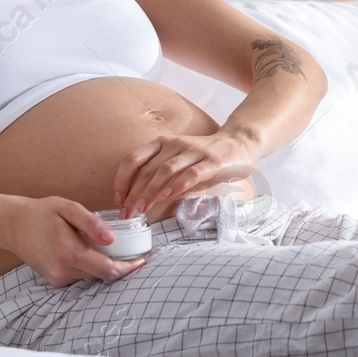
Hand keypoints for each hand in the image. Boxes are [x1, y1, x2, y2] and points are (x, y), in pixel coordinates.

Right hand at [2, 196, 144, 287]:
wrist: (13, 225)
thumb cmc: (42, 213)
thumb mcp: (68, 208)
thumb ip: (91, 223)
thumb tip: (112, 239)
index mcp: (69, 254)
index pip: (107, 270)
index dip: (127, 268)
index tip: (142, 260)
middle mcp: (63, 271)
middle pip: (102, 275)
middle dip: (119, 266)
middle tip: (132, 252)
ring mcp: (58, 278)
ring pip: (92, 277)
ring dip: (105, 266)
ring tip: (111, 249)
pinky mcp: (55, 280)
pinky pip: (81, 276)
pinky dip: (90, 267)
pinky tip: (90, 252)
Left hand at [114, 130, 258, 218]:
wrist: (238, 142)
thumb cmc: (204, 157)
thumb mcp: (178, 161)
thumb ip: (160, 175)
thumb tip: (137, 200)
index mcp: (162, 143)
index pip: (133, 158)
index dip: (122, 180)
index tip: (119, 199)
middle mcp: (175, 144)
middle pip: (147, 169)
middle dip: (134, 194)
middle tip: (127, 214)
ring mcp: (194, 152)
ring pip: (165, 171)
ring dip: (151, 192)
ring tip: (143, 210)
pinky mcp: (212, 162)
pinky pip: (191, 174)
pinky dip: (177, 186)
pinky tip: (168, 197)